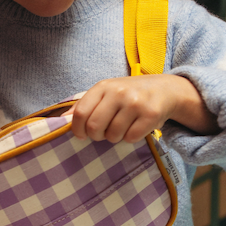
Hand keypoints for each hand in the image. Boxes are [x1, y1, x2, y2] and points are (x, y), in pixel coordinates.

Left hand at [70, 75, 218, 142]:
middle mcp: (118, 92)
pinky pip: (131, 138)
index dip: (77, 130)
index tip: (82, 135)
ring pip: (113, 136)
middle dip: (97, 136)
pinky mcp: (151, 115)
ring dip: (116, 137)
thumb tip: (60, 120)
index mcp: (103, 86)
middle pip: (94, 128)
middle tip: (104, 133)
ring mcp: (135, 103)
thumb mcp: (106, 92)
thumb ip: (85, 104)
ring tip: (123, 126)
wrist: (164, 89)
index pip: (80, 114)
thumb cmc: (129, 94)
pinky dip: (131, 138)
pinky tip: (136, 127)